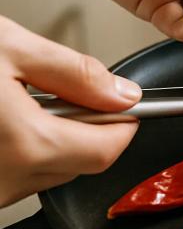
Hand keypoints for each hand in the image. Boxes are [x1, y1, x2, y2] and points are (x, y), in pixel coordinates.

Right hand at [0, 17, 140, 206]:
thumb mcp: (9, 48)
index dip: (123, 125)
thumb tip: (123, 94)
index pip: (107, 150)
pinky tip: (3, 122)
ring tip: (20, 104)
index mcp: (26, 145)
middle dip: (87, 130)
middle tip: (64, 94)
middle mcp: (6, 180)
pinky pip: (16, 176)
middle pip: (81, 164)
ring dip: (51, 142)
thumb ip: (74, 73)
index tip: (124, 105)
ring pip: (49, 173)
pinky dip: (20, 152)